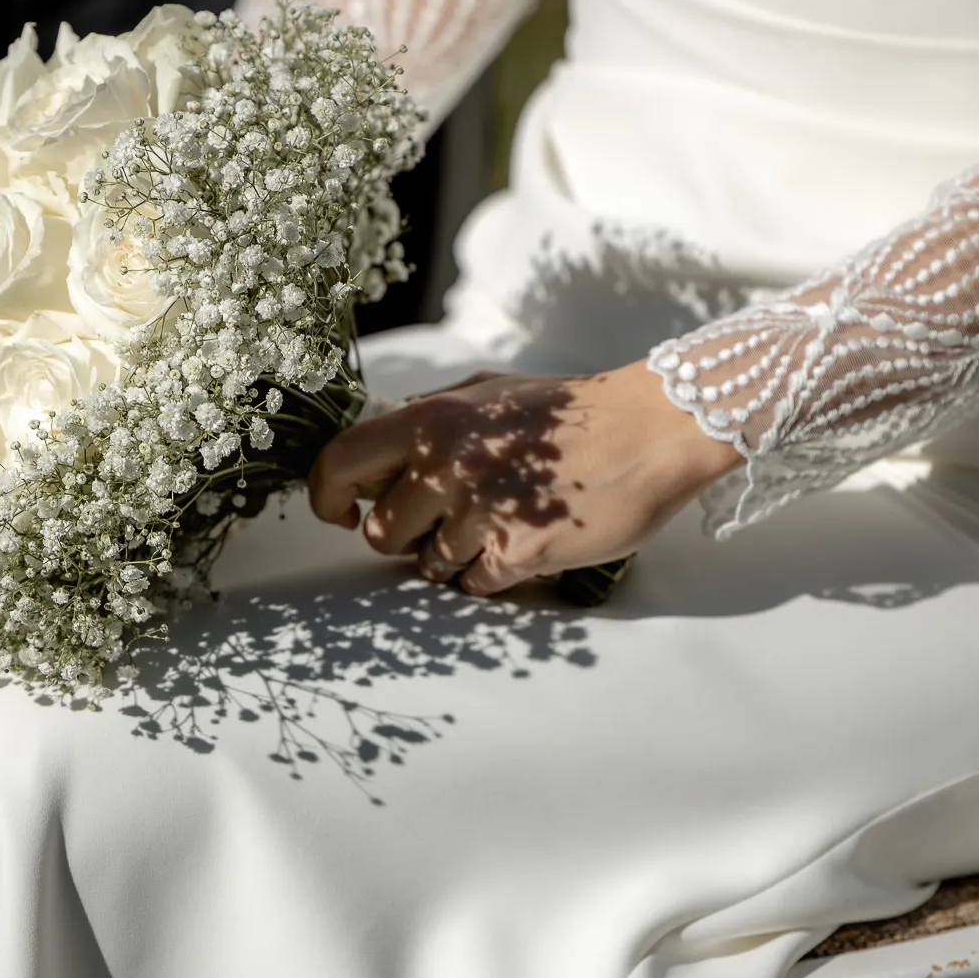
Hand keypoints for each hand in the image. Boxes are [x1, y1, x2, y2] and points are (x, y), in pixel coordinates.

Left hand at [307, 361, 742, 595]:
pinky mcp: (519, 552)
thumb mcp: (487, 392)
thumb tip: (381, 439)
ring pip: (429, 565)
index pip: (339, 463)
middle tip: (442, 524)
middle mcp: (446, 466)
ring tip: (496, 528)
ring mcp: (481, 512)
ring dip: (453, 558)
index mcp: (430, 420)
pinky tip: (521, 545)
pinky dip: (491, 575)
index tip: (342, 513)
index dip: (327, 496)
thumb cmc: (569, 409)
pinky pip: (475, 584)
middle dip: (403, 538)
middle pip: (382, 533)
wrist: (651, 428)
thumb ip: (427, 415)